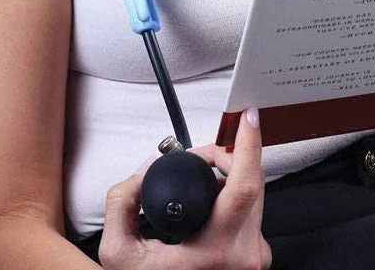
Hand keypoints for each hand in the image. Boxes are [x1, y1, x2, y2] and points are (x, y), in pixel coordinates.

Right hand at [98, 108, 270, 269]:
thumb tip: (146, 172)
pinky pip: (251, 214)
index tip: (248, 118)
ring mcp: (254, 259)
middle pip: (253, 182)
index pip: (246, 183)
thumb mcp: (118, 253)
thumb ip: (122, 202)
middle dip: (227, 156)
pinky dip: (233, 199)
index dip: (250, 145)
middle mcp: (245, 254)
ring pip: (254, 196)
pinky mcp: (256, 260)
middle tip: (199, 155)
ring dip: (230, 177)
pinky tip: (211, 202)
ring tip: (201, 178)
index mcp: (217, 250)